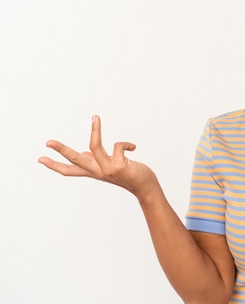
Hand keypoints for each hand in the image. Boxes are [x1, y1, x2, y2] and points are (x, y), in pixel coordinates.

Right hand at [38, 115, 157, 198]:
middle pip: (75, 159)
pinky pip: (118, 145)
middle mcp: (98, 172)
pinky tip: (133, 148)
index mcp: (94, 172)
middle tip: (47, 141)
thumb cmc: (129, 174)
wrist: (145, 187)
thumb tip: (84, 152)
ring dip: (95, 130)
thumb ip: (96, 161)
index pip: (70, 170)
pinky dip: (126, 144)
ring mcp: (107, 169)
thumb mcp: (109, 168)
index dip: (55, 165)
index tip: (40, 158)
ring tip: (95, 117)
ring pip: (94, 147)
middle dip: (61, 149)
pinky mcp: (118, 166)